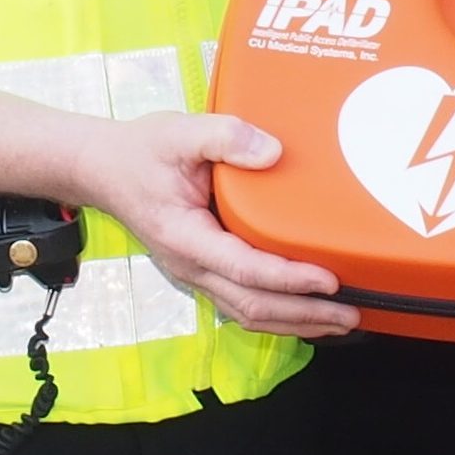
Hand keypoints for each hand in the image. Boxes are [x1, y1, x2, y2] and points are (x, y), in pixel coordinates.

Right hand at [71, 111, 357, 339]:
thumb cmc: (141, 152)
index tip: (328, 279)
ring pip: (248, 313)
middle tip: (351, 312)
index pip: (244, 268)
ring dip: (296, 321)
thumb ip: (224, 137)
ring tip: (340, 320)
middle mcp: (190, 265)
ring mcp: (196, 273)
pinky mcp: (204, 269)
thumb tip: (271, 151)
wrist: (103, 170)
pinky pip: (242, 301)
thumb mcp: (179, 132)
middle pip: (253, 305)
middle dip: (304, 314)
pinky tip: (306, 310)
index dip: (288, 278)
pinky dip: (278, 312)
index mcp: (185, 237)